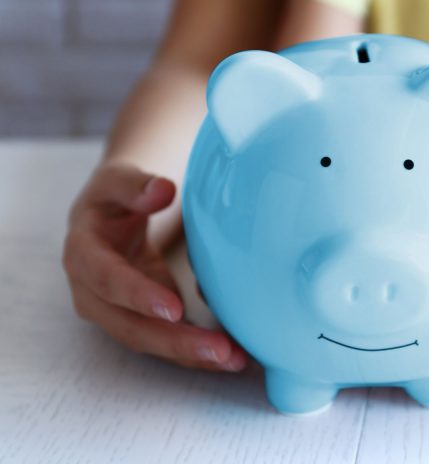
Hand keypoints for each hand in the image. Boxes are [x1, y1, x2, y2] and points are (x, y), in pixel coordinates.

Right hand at [62, 163, 246, 370]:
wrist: (113, 211)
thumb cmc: (118, 195)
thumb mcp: (118, 179)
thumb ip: (136, 185)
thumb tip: (162, 190)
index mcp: (83, 253)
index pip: (107, 279)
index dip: (137, 295)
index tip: (174, 308)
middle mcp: (93, 291)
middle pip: (130, 325)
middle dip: (174, 341)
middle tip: (219, 349)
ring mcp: (115, 311)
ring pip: (149, 341)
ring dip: (190, 355)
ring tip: (234, 359)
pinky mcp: (139, 320)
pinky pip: (165, 341)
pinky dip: (196, 352)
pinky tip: (230, 357)